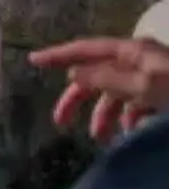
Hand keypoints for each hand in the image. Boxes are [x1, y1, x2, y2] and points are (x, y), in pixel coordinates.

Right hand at [30, 36, 168, 142]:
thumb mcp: (142, 85)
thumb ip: (107, 78)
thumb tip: (72, 73)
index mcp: (130, 52)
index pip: (85, 50)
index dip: (58, 55)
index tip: (32, 60)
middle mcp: (136, 61)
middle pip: (96, 77)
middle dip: (77, 100)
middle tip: (60, 122)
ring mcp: (148, 77)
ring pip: (114, 95)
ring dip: (103, 116)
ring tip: (102, 138)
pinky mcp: (160, 94)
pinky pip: (133, 105)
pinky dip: (126, 118)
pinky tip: (129, 132)